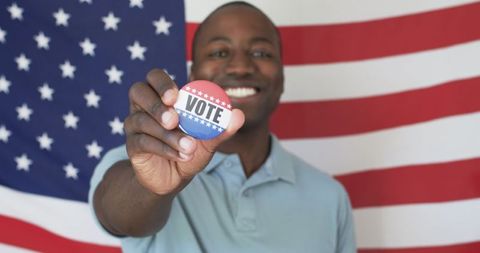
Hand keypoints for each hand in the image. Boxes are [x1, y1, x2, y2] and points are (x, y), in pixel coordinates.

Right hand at [124, 69, 244, 194]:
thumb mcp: (208, 140)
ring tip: (189, 147)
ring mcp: (134, 125)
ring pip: (143, 121)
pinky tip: (180, 156)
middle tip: (174, 119)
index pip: (154, 77)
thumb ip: (221, 128)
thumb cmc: (191, 149)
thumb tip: (238, 115)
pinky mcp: (132, 145)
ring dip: (168, 135)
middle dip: (156, 105)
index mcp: (162, 96)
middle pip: (138, 91)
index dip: (162, 83)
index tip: (175, 98)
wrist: (175, 177)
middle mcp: (144, 106)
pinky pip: (143, 142)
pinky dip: (164, 149)